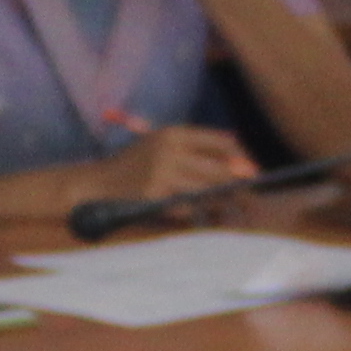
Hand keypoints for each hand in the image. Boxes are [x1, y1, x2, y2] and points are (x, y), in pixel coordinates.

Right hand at [94, 126, 260, 206]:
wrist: (96, 183)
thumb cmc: (133, 164)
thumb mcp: (160, 144)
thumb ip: (194, 148)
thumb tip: (237, 154)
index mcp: (173, 133)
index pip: (220, 142)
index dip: (241, 157)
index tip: (252, 171)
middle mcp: (170, 150)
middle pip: (219, 168)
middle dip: (240, 184)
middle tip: (254, 197)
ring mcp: (162, 174)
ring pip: (208, 191)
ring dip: (224, 203)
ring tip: (237, 210)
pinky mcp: (155, 198)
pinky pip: (189, 208)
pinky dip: (201, 214)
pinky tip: (208, 218)